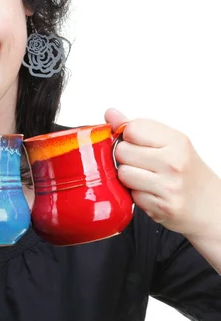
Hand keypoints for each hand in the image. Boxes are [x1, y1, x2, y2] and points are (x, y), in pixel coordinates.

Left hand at [105, 108, 220, 236]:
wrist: (211, 206)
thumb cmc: (188, 172)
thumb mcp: (170, 144)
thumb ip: (138, 128)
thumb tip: (110, 113)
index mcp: (176, 141)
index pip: (132, 128)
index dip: (127, 135)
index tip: (135, 142)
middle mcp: (174, 162)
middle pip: (122, 151)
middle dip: (125, 157)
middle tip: (141, 163)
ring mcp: (168, 186)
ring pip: (123, 174)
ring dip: (129, 177)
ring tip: (145, 178)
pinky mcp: (161, 207)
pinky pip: (132, 196)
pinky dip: (137, 195)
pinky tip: (151, 193)